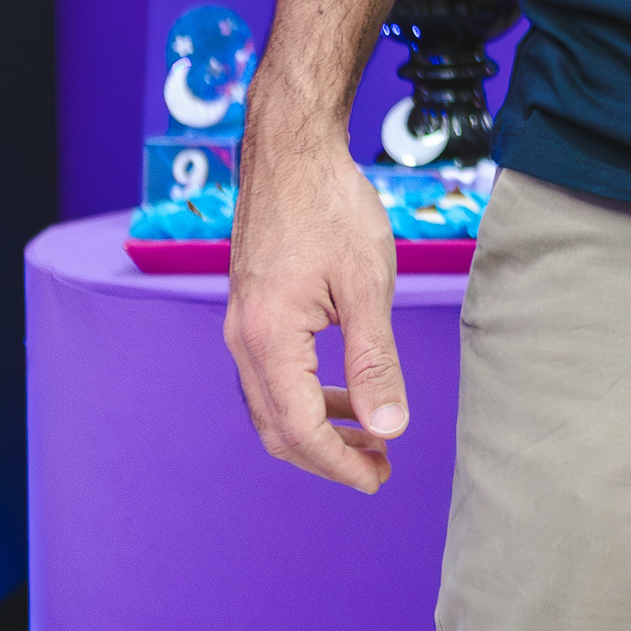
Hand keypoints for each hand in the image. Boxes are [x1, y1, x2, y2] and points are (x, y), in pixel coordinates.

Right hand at [222, 109, 407, 492]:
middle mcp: (243, 340)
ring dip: (320, 427)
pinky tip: (347, 393)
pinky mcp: (252, 312)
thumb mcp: (367, 285)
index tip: (379, 478)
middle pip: (277, 428)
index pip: (300, 429)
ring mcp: (242, 327)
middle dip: (328, 456)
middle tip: (380, 469)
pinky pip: (273, 375)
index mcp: (269, 339)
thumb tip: (388, 428)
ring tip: (372, 438)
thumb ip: (374, 362)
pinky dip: (308, 396)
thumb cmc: (331, 207)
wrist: (291, 152)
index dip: (339, 463)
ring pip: (273, 404)